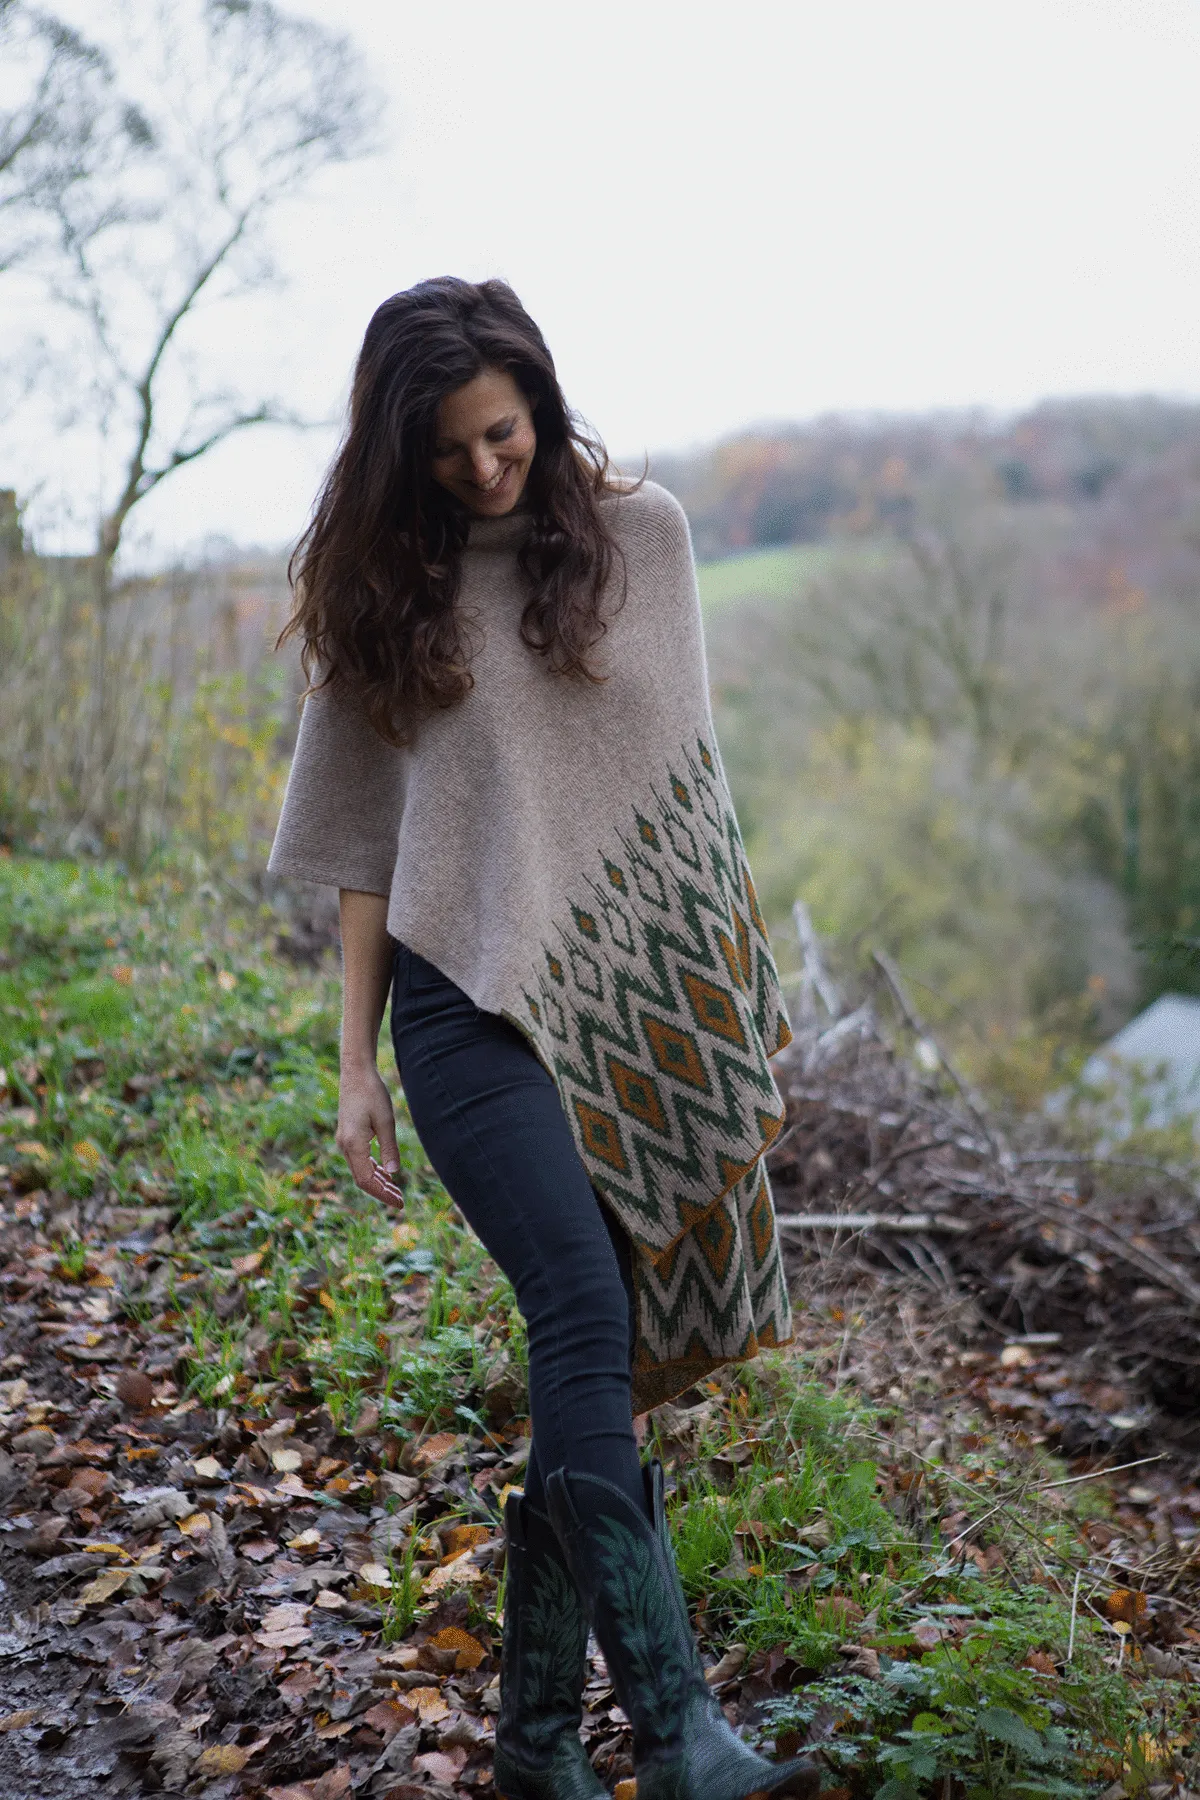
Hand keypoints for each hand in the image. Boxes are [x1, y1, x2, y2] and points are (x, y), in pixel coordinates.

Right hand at [336, 1062, 404, 1208]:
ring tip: (396, 1190)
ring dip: (378, 1181)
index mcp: (353, 1144)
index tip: (399, 1203)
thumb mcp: (386, 1121)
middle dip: (381, 1191)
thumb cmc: (372, 1093)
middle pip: (362, 1178)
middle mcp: (345, 1146)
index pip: (366, 1180)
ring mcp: (345, 1141)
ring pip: (360, 1170)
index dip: (382, 1194)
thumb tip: (394, 1174)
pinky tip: (386, 1172)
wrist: (356, 1072)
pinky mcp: (348, 1135)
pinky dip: (373, 1169)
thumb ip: (389, 1148)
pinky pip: (359, 1159)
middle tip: (400, 1201)